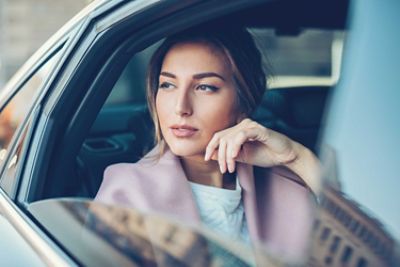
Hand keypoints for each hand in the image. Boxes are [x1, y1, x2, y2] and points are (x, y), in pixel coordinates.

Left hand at [204, 118, 320, 192]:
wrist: (285, 156)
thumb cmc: (266, 155)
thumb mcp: (243, 157)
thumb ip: (228, 155)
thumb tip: (210, 155)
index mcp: (238, 130)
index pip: (219, 136)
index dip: (211, 146)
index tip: (206, 158)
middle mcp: (243, 125)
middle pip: (222, 138)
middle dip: (220, 156)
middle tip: (224, 170)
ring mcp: (251, 126)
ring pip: (230, 138)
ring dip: (227, 155)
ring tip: (231, 168)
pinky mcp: (259, 129)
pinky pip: (242, 135)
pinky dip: (235, 146)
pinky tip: (234, 157)